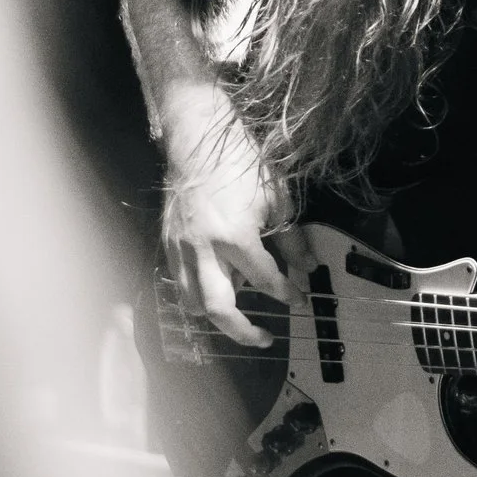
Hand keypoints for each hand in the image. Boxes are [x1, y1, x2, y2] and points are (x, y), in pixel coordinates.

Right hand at [157, 103, 287, 348]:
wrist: (197, 138)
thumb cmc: (240, 162)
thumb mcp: (277, 198)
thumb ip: (291, 239)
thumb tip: (307, 267)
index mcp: (235, 236)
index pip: (265, 280)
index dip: (287, 293)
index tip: (300, 299)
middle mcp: (204, 249)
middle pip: (218, 309)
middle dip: (243, 332)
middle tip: (265, 338)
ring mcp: (181, 248)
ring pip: (192, 302)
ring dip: (217, 318)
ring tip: (240, 318)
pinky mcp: (168, 243)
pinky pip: (180, 283)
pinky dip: (198, 295)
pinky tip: (217, 290)